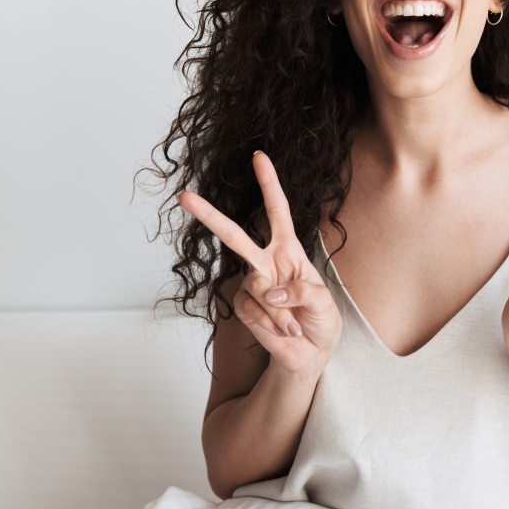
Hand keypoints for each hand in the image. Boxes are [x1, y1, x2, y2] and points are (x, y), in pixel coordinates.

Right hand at [178, 152, 341, 375]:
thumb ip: (301, 292)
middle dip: (209, 216)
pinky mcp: (244, 308)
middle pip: (234, 235)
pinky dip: (274, 323)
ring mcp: (252, 285)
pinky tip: (285, 331)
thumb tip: (269, 291)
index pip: (277, 211)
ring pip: (257, 289)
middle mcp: (266, 262)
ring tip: (297, 325)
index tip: (259, 156)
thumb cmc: (321, 319)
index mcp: (288, 250)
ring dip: (282, 312)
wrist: (311, 352)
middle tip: (184, 196)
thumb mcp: (323, 301)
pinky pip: (254, 312)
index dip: (269, 184)